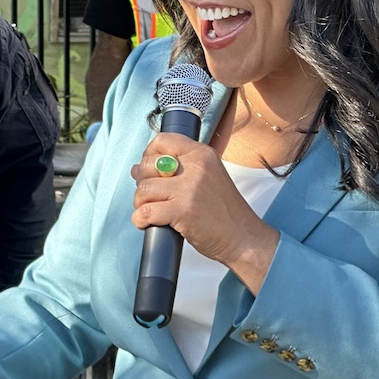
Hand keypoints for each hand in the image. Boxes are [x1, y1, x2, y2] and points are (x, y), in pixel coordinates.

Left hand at [131, 133, 279, 293]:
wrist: (243, 238)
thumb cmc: (223, 212)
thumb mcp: (207, 178)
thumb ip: (177, 169)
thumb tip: (136, 168)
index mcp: (202, 154)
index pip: (162, 141)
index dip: (148, 155)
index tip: (150, 171)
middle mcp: (196, 167)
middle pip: (147, 165)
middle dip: (142, 183)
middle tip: (152, 197)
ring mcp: (189, 189)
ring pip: (144, 189)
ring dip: (140, 203)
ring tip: (152, 212)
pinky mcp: (182, 210)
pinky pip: (145, 211)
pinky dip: (140, 220)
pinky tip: (147, 223)